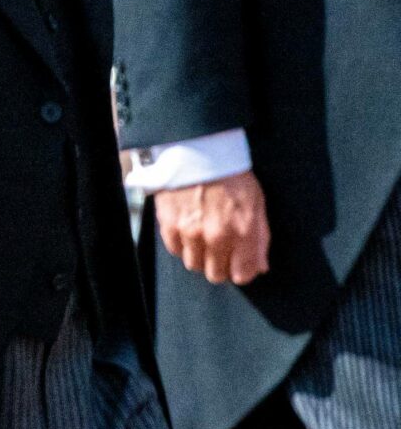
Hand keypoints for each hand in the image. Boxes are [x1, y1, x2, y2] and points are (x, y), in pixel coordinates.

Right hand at [154, 170, 270, 285]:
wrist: (198, 153)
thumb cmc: (231, 177)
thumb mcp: (257, 204)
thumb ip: (260, 238)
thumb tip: (260, 267)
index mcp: (242, 231)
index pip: (243, 274)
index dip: (242, 271)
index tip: (240, 264)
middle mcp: (216, 237)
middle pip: (216, 275)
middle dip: (221, 266)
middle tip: (221, 251)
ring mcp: (190, 233)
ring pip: (194, 265)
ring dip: (200, 256)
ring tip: (203, 238)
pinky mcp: (169, 226)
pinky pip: (176, 250)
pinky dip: (183, 245)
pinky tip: (189, 230)